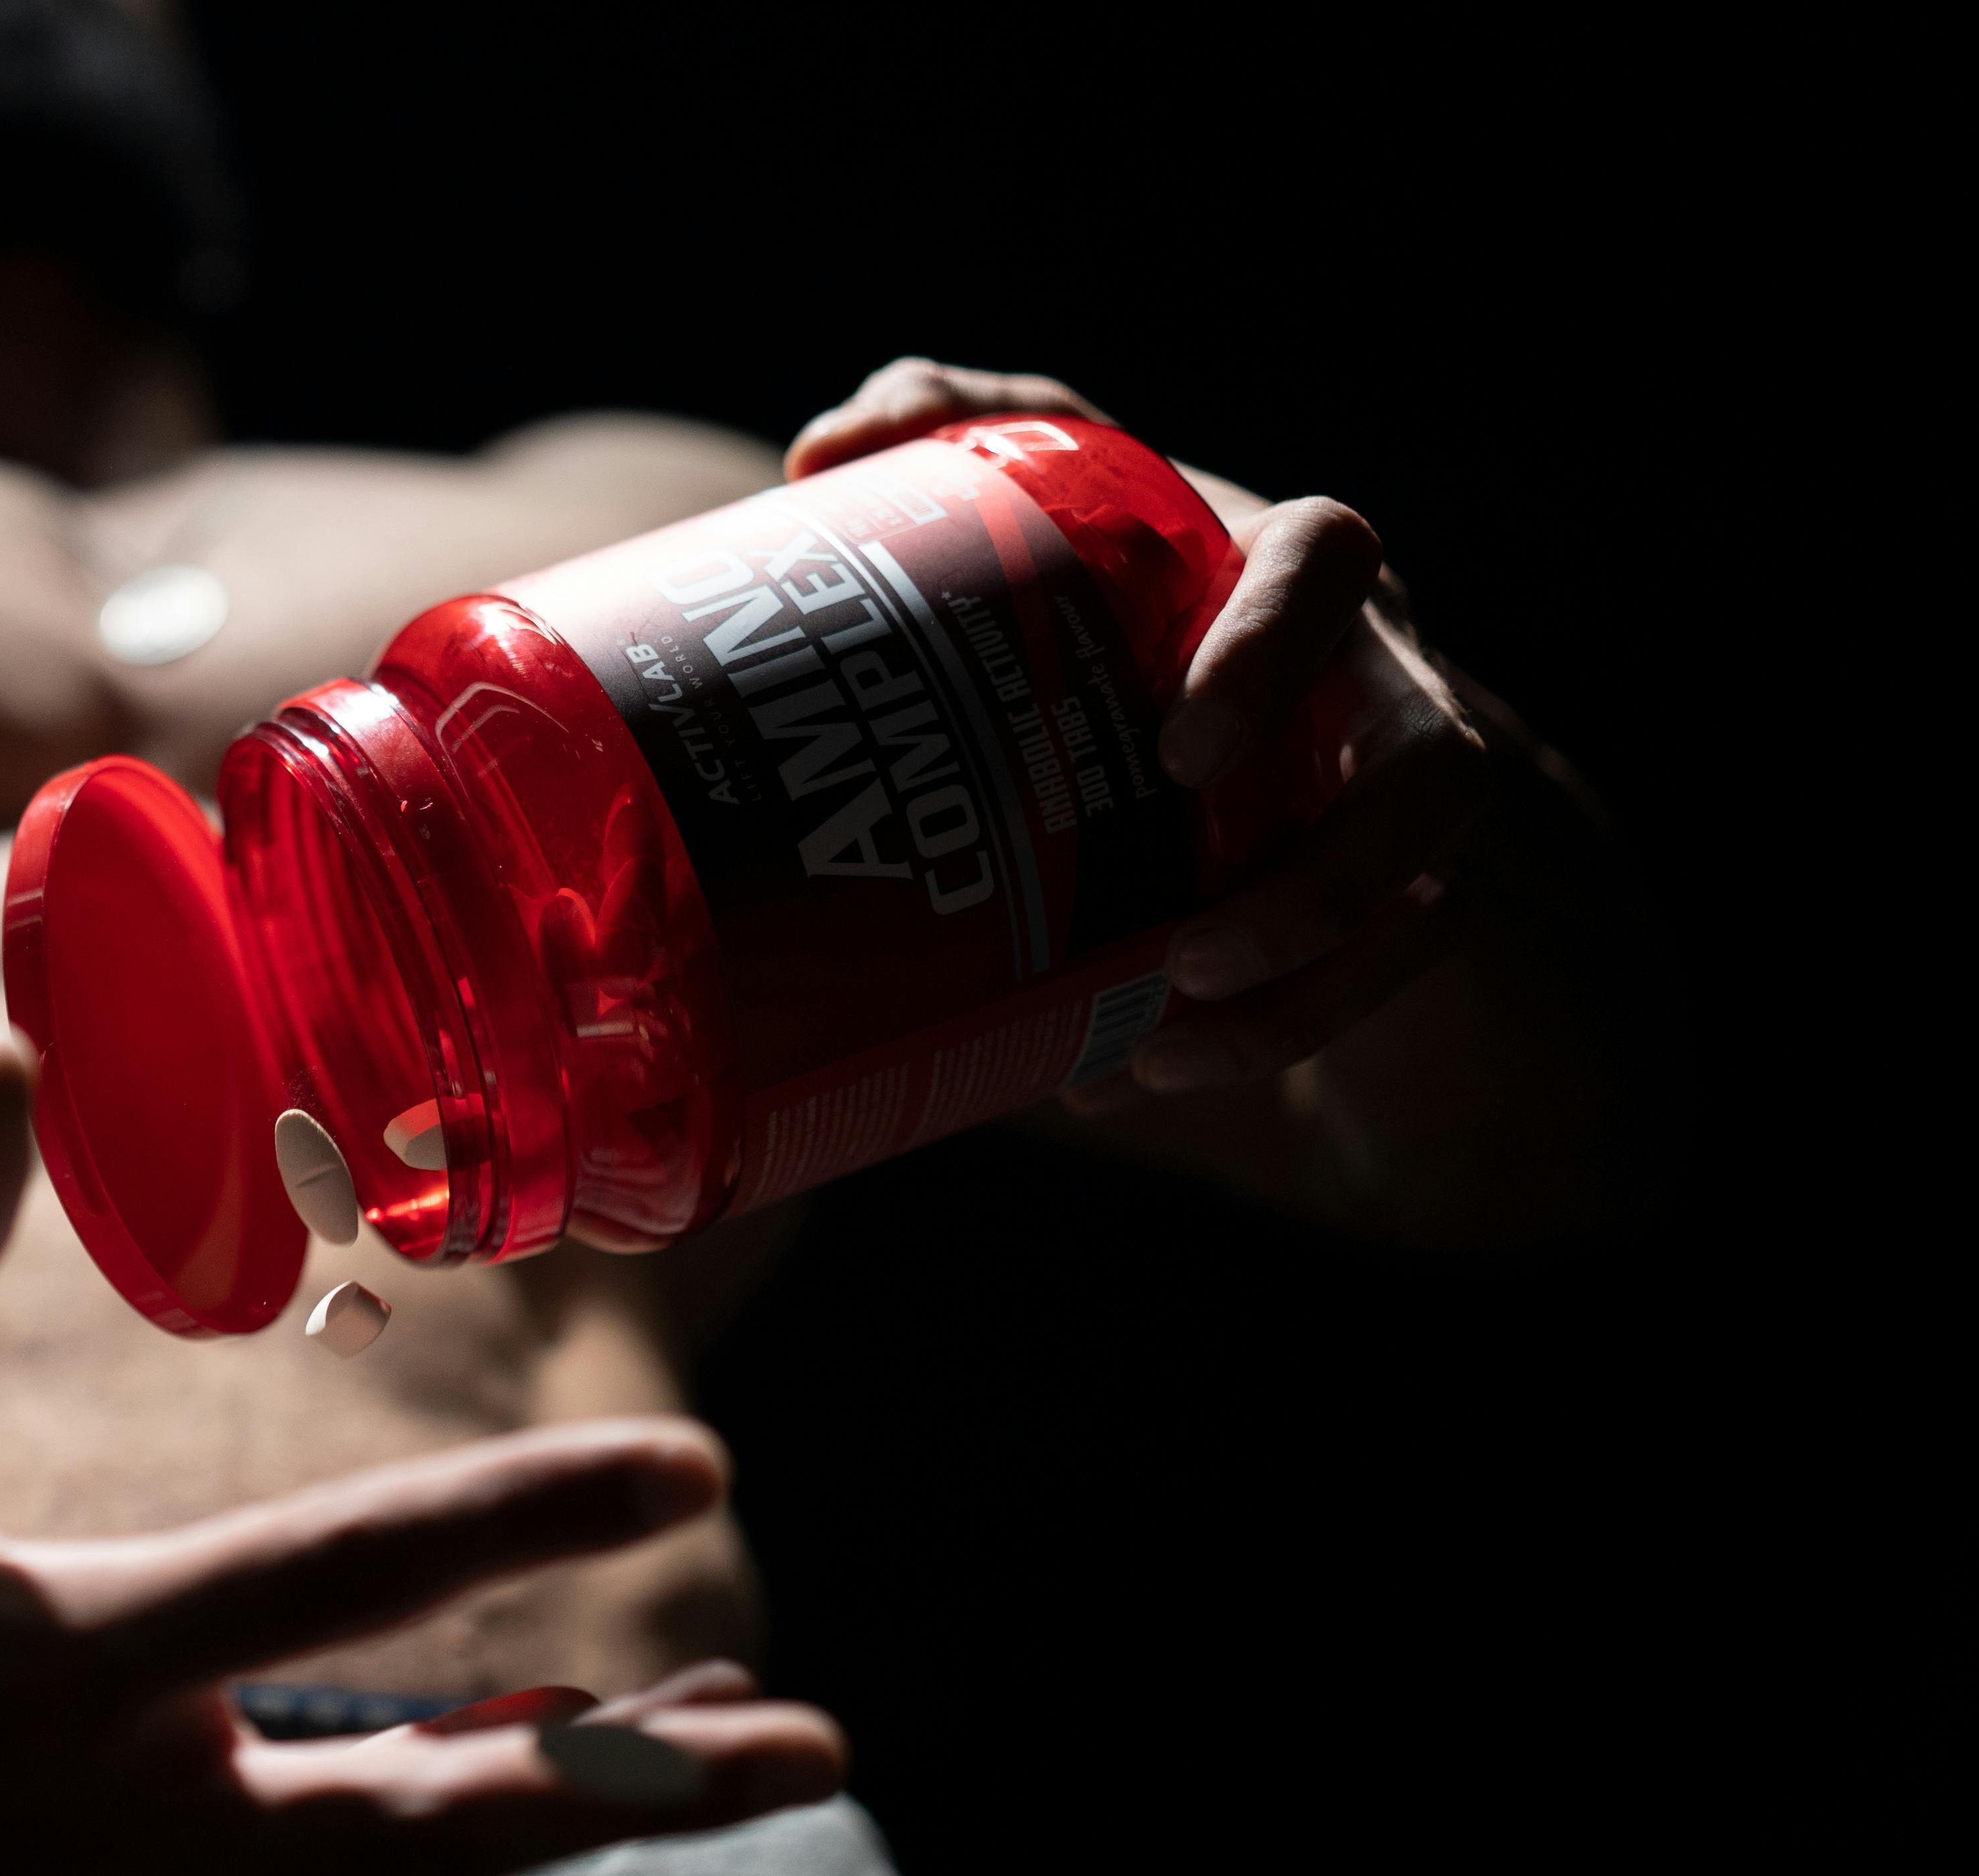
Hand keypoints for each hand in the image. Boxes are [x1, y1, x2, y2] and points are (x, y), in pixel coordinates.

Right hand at [0, 1035, 847, 1875]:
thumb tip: (4, 1058)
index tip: (688, 1461)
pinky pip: (333, 1874)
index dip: (514, 1521)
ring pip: (399, 1868)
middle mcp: (113, 1803)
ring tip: (747, 1748)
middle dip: (626, 1790)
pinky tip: (571, 1758)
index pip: (323, 1583)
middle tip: (817, 1746)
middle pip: (417, 1821)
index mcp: (43, 1659)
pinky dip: (462, 1819)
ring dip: (578, 1808)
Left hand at [790, 359, 1498, 1106]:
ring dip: (1305, 963)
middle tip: (1185, 927)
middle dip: (1327, 868)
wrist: (1244, 720)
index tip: (1179, 749)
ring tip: (1166, 1019)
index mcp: (1295, 573)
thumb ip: (954, 435)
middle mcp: (1383, 677)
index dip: (1268, 644)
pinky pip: (1386, 975)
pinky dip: (1277, 1030)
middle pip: (1431, 761)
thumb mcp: (1060, 506)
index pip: (1325, 560)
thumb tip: (818, 456)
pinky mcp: (1411, 898)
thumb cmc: (1135, 604)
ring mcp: (1410, 793)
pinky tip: (1153, 1066)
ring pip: (1424, 883)